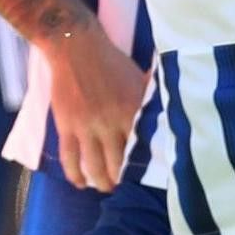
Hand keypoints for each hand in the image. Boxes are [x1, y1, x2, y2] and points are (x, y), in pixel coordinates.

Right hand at [48, 28, 148, 191]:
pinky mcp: (66, 126)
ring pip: (93, 166)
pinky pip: (69, 157)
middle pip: (118, 164)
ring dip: (100, 182)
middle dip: (122, 180)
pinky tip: (80, 183)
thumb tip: (169, 113)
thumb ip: (150, 100)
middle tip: (125, 186)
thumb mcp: (138, 79)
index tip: (148, 176)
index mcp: (131, 111)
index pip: (141, 149)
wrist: (75, 47)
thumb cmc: (110, 61)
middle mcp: (109, 123)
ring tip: (105, 187)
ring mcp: (86, 126)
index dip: (144, 166)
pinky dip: (74, 174)